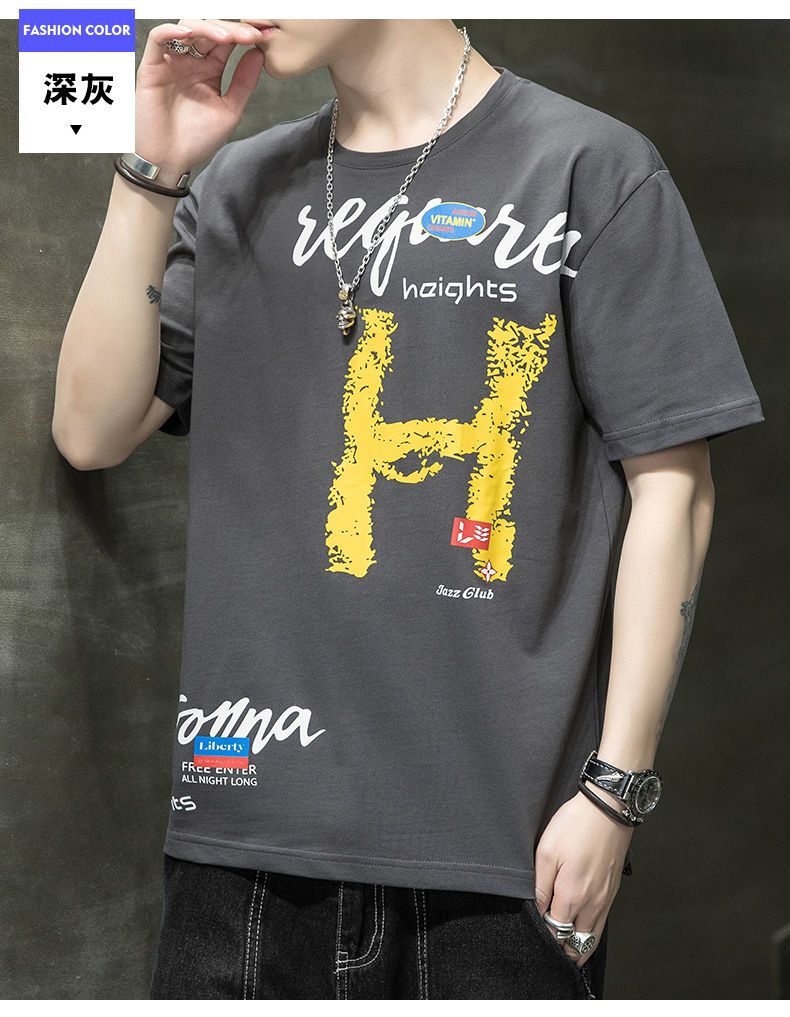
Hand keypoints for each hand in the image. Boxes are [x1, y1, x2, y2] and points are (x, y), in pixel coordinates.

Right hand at [134, 19, 266, 185]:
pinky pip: (157, 37)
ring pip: (187, 27)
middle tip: (251, 35)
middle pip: (210, 29)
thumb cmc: (196, 140)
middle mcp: (190, 61)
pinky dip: (171, 30)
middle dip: (232, 28)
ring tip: (227, 38)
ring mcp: (171, 61)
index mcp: (209, 70)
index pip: (227, 41)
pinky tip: (190, 33)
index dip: (244, 34)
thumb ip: (243, 82)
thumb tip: (258, 54)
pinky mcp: (152, 66)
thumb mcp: (229, 110)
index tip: (263, 36)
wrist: (169, 160)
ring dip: (208, 28)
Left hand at [533, 788, 633, 966]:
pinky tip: (578, 923)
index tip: (535, 928)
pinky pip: (600, 924)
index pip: (556, 932)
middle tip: (548, 938)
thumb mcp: (546, 852)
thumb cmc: (576, 826)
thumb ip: (540, 887)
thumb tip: (537, 911)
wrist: (608, 810)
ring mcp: (605, 900)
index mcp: (572, 896)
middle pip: (576, 944)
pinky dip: (588, 931)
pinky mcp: (612, 892)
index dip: (544, 934)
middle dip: (561, 945)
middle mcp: (592, 904)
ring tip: (562, 940)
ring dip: (576, 944)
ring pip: (591, 938)